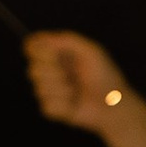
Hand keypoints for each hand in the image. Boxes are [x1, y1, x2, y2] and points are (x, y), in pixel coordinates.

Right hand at [26, 30, 145, 146]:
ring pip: (39, 87)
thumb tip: (39, 37)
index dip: (36, 50)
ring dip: (62, 88)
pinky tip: (74, 102)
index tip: (51, 53)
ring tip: (77, 89)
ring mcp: (48, 91)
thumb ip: (66, 40)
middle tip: (73, 73)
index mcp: (56, 55)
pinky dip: (64, 103)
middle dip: (54, 71)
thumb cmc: (104, 74)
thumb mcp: (89, 51)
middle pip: (32, 69)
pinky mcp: (51, 108)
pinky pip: (47, 104)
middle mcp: (49, 71)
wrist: (113, 102)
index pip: (32, 48)